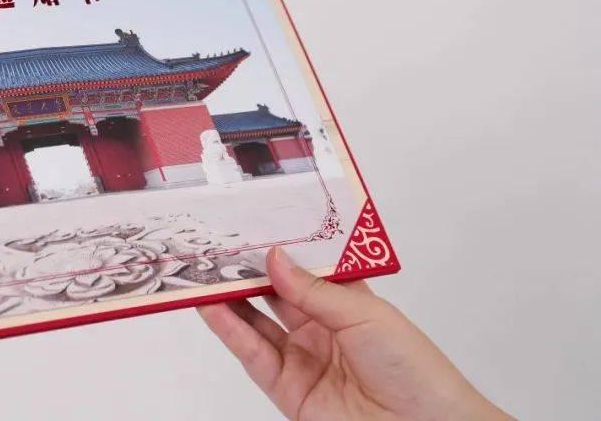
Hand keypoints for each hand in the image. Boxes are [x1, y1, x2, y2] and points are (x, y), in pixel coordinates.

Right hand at [199, 247, 511, 420]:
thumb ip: (314, 290)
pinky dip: (230, 331)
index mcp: (347, 304)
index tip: (250, 228)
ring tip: (203, 273)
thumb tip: (274, 258)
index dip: (279, 250)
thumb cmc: (414, 370)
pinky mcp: (287, 390)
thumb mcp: (366, 315)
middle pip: (274, 295)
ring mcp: (302, 359)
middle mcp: (321, 329)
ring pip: (256, 323)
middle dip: (246, 271)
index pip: (304, 270)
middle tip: (216, 247)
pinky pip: (252, 355)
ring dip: (229, 299)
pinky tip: (213, 308)